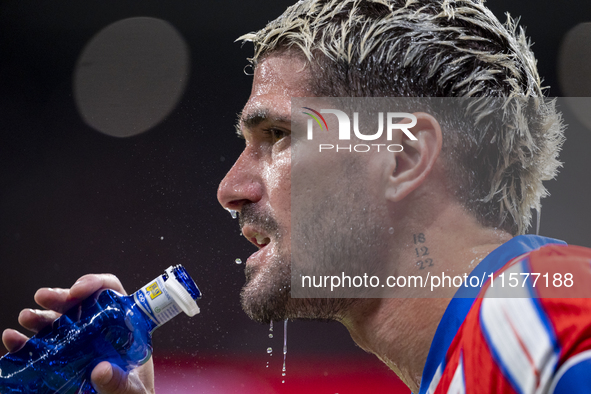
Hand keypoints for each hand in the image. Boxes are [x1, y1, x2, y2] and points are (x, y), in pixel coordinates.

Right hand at [2, 274, 154, 393]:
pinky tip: (12, 342)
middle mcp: (100, 331)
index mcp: (124, 329)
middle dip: (60, 297)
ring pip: (58, 322)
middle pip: (81, 304)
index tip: (76, 291)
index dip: (96, 285)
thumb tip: (100, 369)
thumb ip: (121, 382)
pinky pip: (42, 348)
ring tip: (25, 317)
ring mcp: (80, 345)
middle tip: (42, 297)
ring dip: (39, 317)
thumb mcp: (134, 391)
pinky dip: (25, 343)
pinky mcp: (63, 362)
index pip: (113, 294)